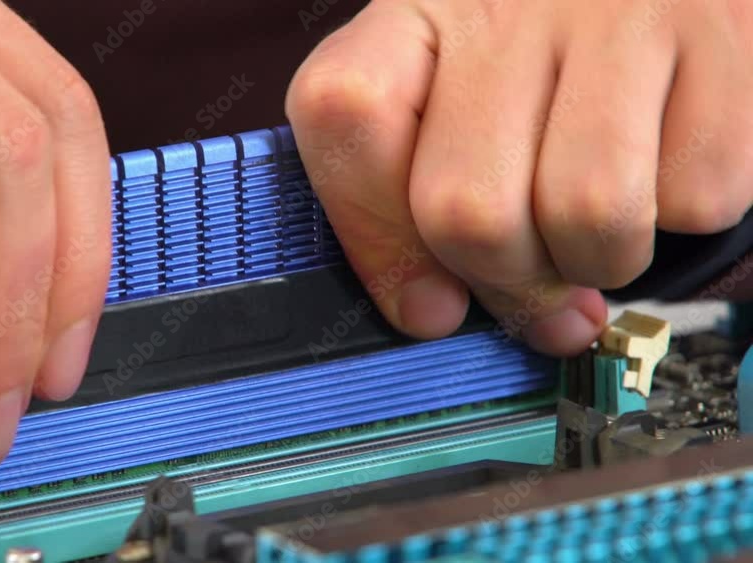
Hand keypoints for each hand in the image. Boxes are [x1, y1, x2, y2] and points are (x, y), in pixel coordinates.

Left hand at [286, 0, 752, 354]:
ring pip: (588, 215)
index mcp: (414, 8)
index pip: (347, 114)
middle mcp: (506, 1)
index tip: (428, 305)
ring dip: (595, 260)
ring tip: (597, 222)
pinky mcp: (720, 35)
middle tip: (534, 267)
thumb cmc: (538, 50)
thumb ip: (413, 193)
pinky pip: (697, 197)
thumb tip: (432, 315)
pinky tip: (661, 164)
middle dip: (507, 280)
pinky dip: (682, 215)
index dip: (379, 240)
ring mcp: (617, 13)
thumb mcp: (449, 93)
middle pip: (469, 209)